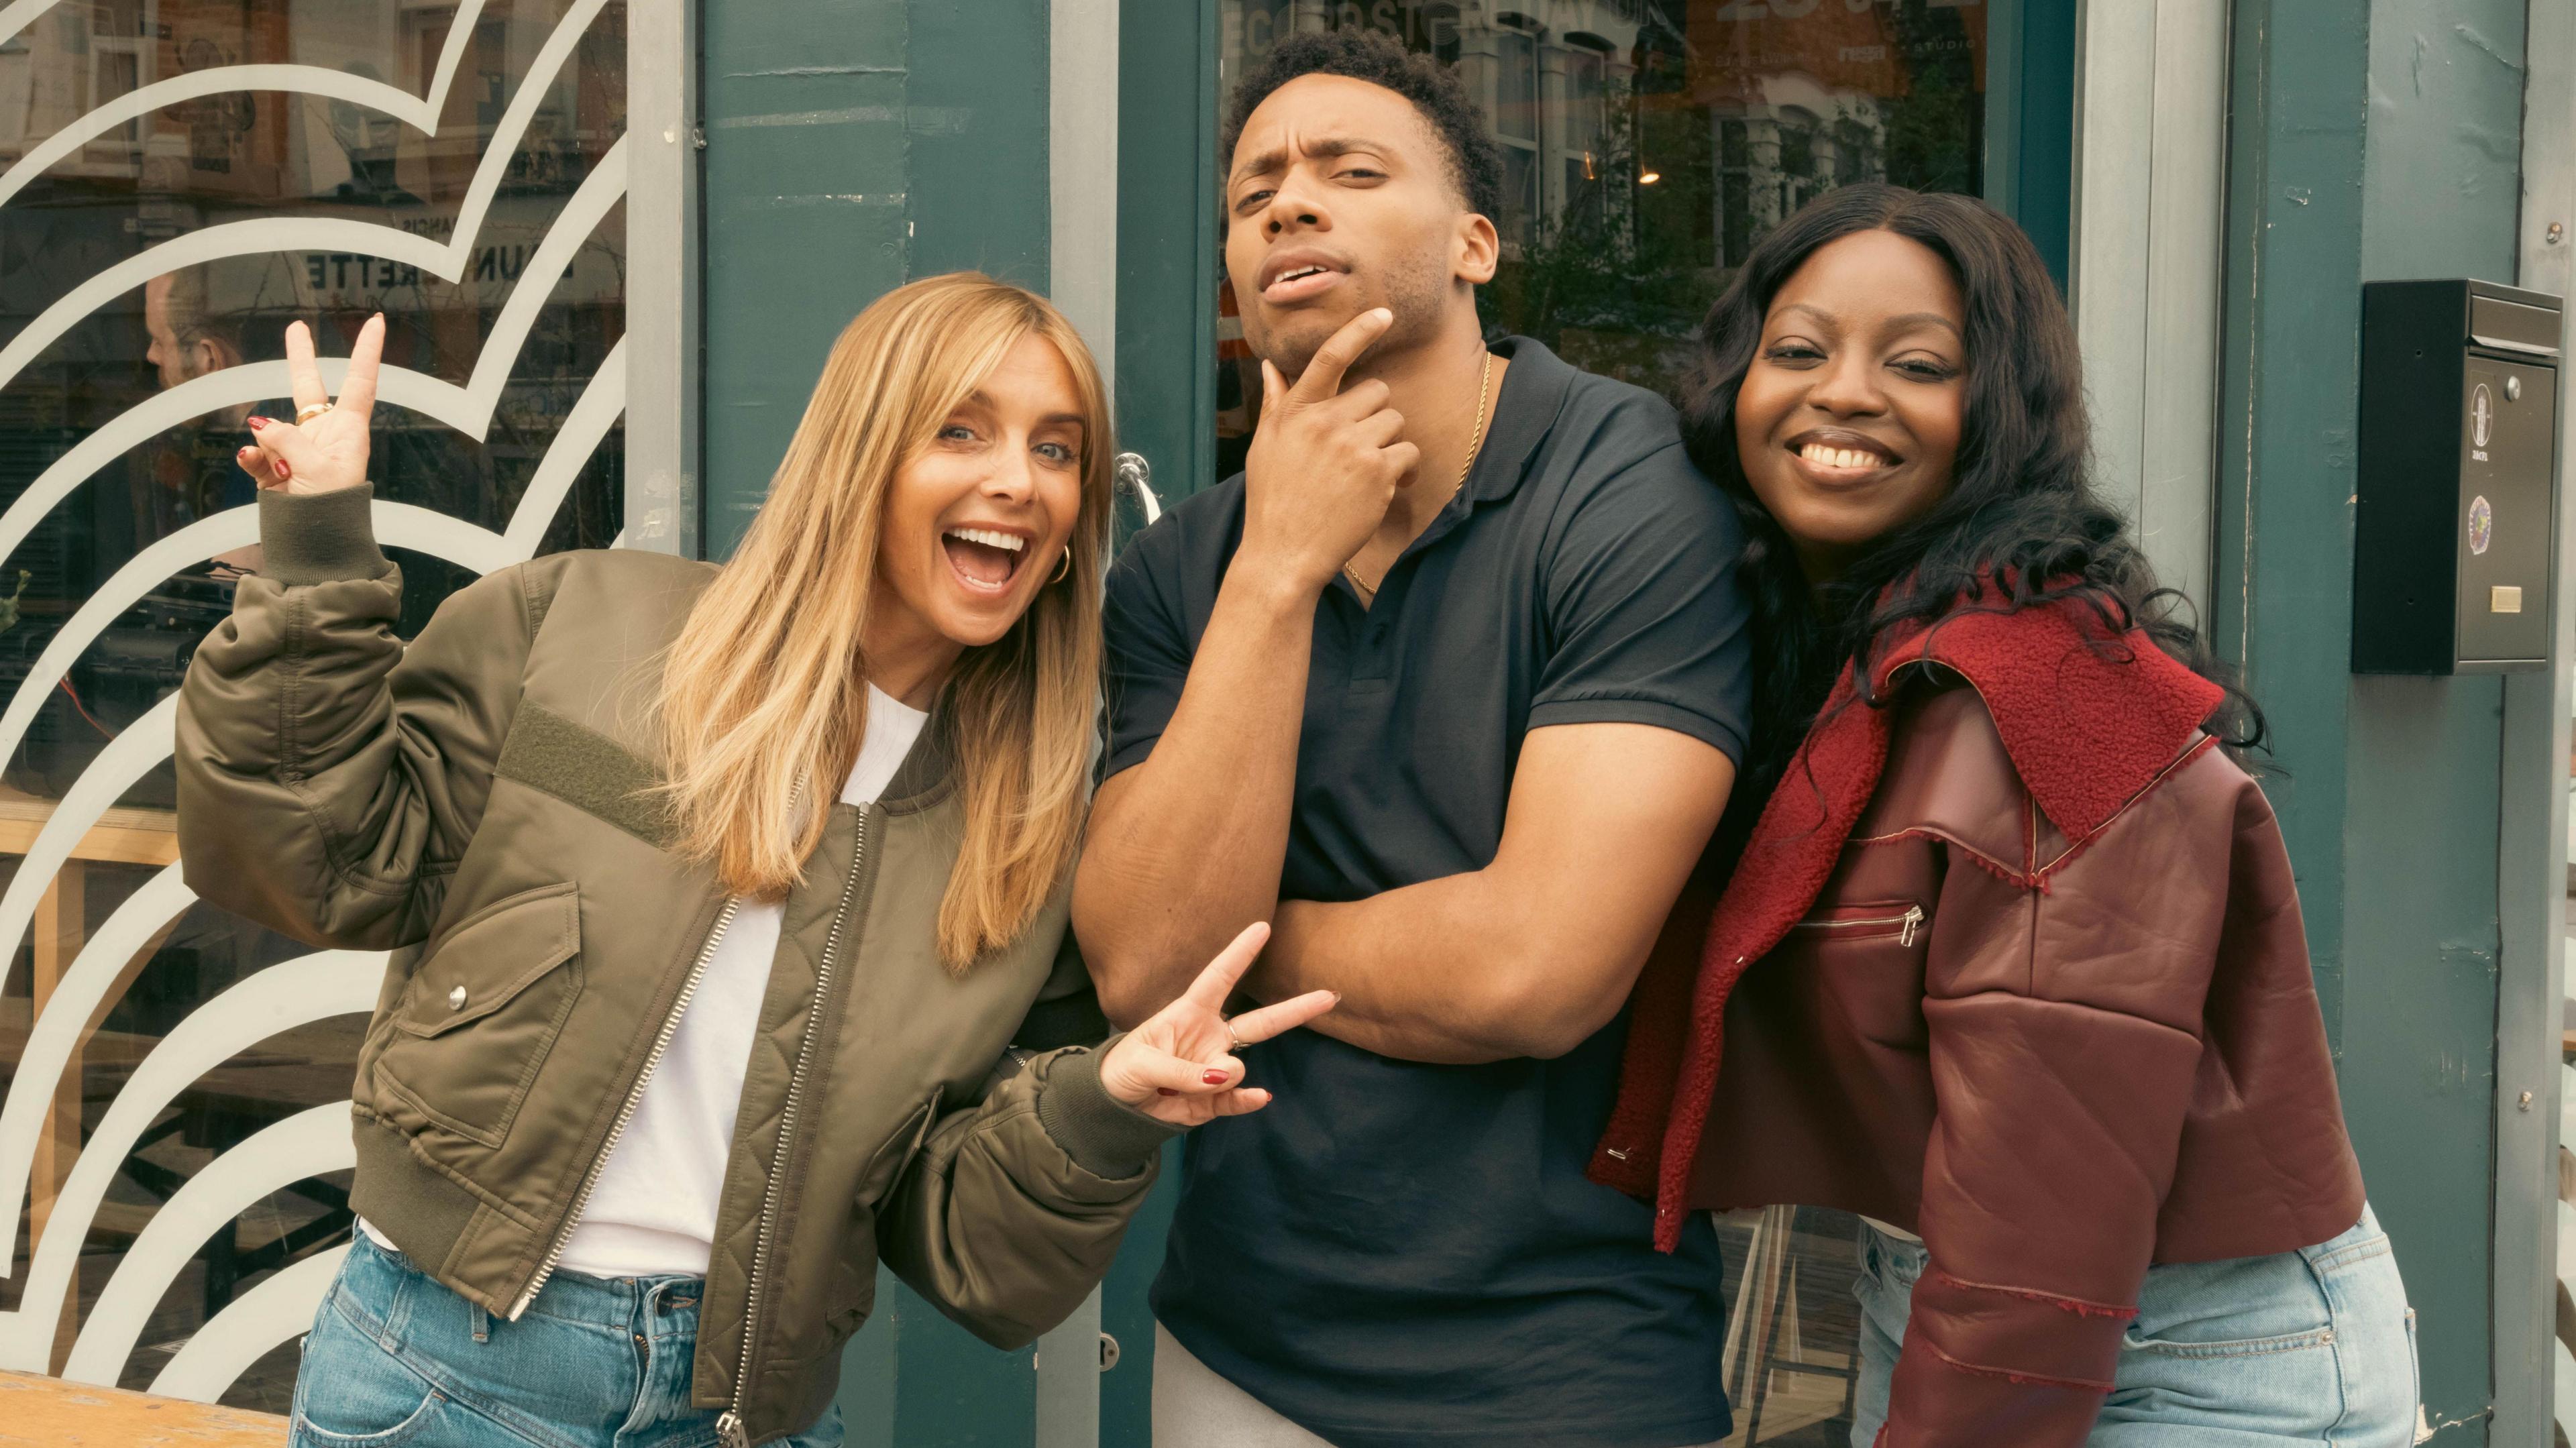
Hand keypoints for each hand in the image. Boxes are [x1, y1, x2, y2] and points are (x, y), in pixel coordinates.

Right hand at [235, 315, 384, 495]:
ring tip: (286, 474)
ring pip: (271, 427)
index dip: (367, 351)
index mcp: (349, 430)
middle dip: (299, 357)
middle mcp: (323, 434)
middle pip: (309, 387)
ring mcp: (296, 448)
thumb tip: (260, 427)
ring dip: (270, 446)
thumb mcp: (316, 471)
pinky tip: (253, 464)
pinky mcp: (274, 466)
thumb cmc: (331, 510)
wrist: (314, 546)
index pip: (360, 382)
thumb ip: (288, 441)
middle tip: (295, 326)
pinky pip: (255, 452)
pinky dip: (252, 458)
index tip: (376, 320)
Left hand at [1096, 921, 1335, 1126]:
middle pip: (1260, 1021)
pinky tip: (1259, 1097)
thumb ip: (1183, 1069)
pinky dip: (1247, 1099)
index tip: (1262, 927)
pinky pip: (1237, 1098)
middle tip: (1330, 996)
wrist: (1115, 1107)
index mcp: (1189, 1014)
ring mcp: (1214, 1069)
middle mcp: (1209, 1037)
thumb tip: (1228, 1075)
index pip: (1219, 978)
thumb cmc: (1123, 1069)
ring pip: (1236, 1067)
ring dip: (1222, 1077)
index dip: (1239, 953)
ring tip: (1186, 1086)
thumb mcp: (1143, 1062)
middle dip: (1295, 1009)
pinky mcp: (1213, 1100)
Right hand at [1237, 308, 1420, 593]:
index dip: (1359, 331)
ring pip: (1394, 421)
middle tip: (1360, 448)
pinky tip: (1387, 489)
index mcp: (1296, 412)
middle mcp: (1324, 422)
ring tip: (1370, 473)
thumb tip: (1270, 368)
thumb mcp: (1265, 448)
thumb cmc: (1272, 502)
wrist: (1283, 555)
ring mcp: (1353, 446)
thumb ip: (1276, 404)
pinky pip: (1408, 452)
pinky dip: (1405, 470)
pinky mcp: (1378, 472)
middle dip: (1376, 416)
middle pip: (1376, 392)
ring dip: (1390, 444)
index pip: (1330, 358)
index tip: (1383, 314)